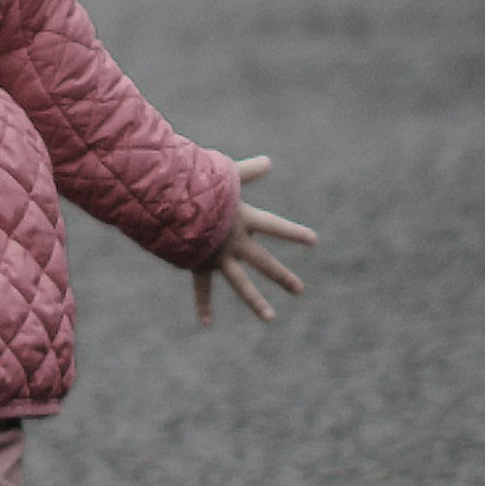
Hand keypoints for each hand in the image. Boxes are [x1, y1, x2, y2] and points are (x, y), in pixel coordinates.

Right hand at [194, 157, 314, 328]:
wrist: (171, 205)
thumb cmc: (197, 184)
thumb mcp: (226, 173)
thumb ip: (248, 171)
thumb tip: (269, 162)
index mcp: (243, 220)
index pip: (274, 227)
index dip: (293, 233)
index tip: (313, 241)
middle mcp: (235, 242)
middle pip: (263, 262)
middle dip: (282, 276)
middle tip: (299, 290)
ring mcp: (218, 257)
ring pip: (240, 284)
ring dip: (255, 301)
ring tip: (270, 317)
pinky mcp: (199, 264)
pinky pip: (202, 288)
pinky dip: (203, 304)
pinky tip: (207, 323)